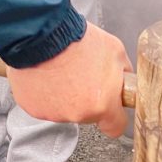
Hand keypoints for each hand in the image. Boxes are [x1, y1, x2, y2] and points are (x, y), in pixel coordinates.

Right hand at [7, 22, 130, 137]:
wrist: (43, 33)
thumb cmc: (78, 41)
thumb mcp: (115, 52)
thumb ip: (124, 74)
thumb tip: (126, 84)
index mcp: (102, 104)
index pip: (115, 128)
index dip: (114, 117)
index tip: (111, 110)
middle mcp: (79, 114)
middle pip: (89, 116)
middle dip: (89, 101)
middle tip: (83, 77)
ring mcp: (55, 113)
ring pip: (67, 110)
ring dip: (67, 96)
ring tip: (63, 73)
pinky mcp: (35, 108)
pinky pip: (46, 105)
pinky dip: (47, 94)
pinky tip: (48, 76)